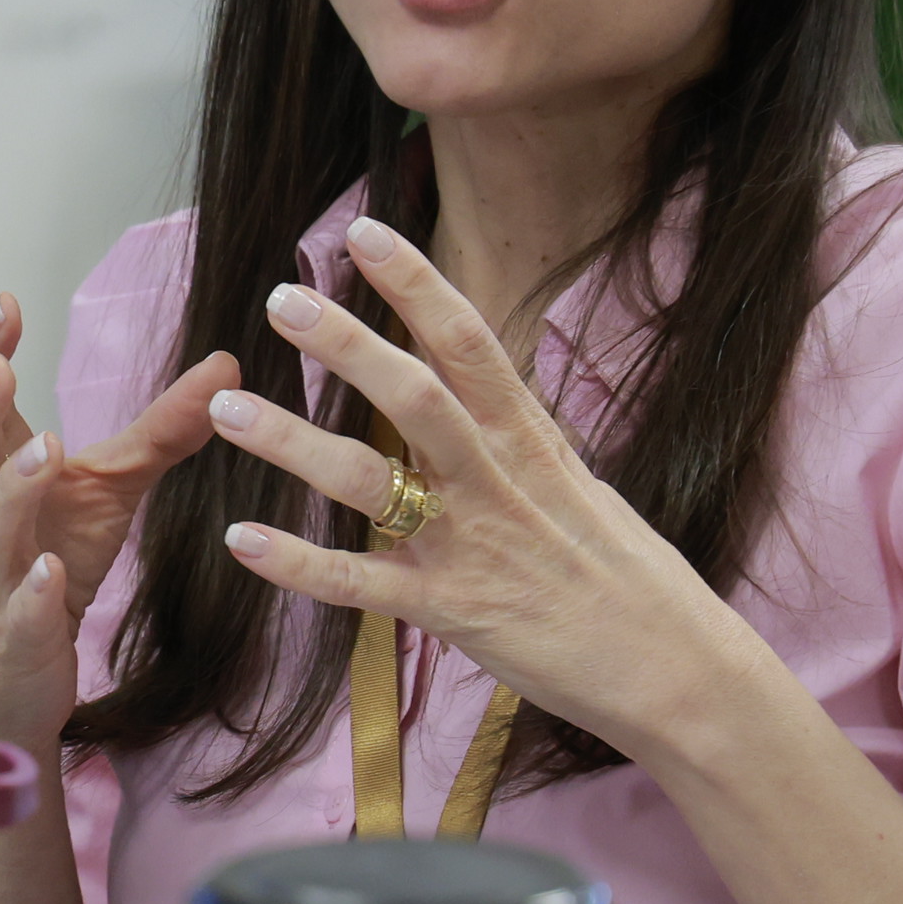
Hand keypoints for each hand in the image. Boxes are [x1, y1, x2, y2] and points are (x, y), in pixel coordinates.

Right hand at [0, 293, 239, 747]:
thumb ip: (160, 431)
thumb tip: (227, 363)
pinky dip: (30, 592)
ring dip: (11, 488)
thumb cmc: (48, 567)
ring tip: (44, 448)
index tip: (3, 302)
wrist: (11, 681)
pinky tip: (49, 573)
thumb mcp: (108, 491)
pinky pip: (17, 612)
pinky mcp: (11, 638)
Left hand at [203, 215, 754, 749]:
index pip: (469, 340)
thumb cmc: (631, 580)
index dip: (416, 283)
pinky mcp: (452, 610)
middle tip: (280, 300)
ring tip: (226, 411)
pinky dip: (298, 563)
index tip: (363, 234)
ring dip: (293, 442)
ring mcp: (470, 544)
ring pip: (369, 479)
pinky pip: (360, 583)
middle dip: (345, 343)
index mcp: (531, 440)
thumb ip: (520, 441)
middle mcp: (496, 479)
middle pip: (413, 392)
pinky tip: (241, 542)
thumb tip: (483, 395)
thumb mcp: (579, 487)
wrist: (676, 670)